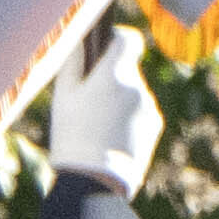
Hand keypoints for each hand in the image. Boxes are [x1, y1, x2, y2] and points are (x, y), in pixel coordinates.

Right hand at [42, 32, 159, 202]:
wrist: (95, 180)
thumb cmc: (73, 135)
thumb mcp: (63, 97)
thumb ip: (73, 62)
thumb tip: (80, 38)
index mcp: (114, 75)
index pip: (129, 39)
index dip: (117, 39)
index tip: (105, 48)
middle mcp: (137, 87)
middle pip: (126, 71)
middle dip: (110, 79)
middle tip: (88, 102)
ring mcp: (149, 107)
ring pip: (133, 93)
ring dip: (119, 101)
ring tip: (98, 127)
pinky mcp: (156, 126)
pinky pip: (141, 113)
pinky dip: (128, 119)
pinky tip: (110, 138)